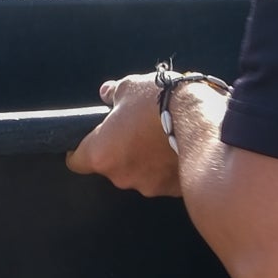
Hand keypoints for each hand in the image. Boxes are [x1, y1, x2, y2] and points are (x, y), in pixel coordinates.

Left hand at [64, 71, 183, 196]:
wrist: (201, 121)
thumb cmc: (160, 103)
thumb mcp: (129, 87)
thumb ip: (113, 94)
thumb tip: (106, 94)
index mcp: (101, 153)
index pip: (76, 162)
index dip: (79, 152)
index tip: (85, 143)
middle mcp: (120, 176)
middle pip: (110, 167)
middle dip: (119, 152)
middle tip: (134, 131)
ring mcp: (147, 185)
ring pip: (138, 174)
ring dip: (144, 161)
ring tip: (160, 138)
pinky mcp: (171, 190)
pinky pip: (162, 179)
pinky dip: (166, 168)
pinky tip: (176, 149)